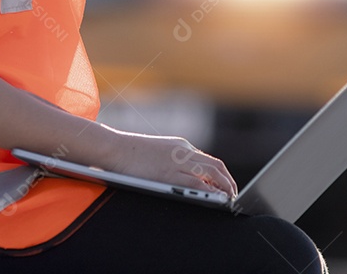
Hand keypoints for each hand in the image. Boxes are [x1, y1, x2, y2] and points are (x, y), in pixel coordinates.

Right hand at [105, 132, 237, 196]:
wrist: (113, 148)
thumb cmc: (131, 154)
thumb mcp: (159, 153)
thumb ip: (173, 162)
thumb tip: (185, 178)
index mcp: (181, 146)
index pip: (209, 161)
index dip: (222, 175)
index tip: (227, 187)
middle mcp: (184, 152)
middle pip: (216, 166)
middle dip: (228, 182)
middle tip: (233, 196)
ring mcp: (177, 162)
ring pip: (211, 173)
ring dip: (223, 188)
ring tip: (229, 200)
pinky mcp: (169, 174)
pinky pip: (195, 183)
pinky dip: (209, 191)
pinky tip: (216, 199)